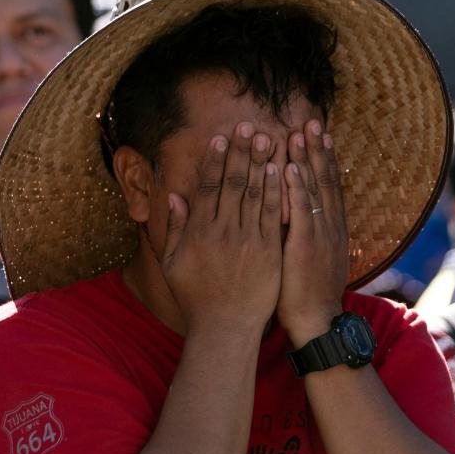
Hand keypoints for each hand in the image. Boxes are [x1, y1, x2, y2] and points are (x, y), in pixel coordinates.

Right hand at [161, 122, 282, 332]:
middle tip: (248, 125)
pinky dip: (276, 191)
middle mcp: (222, 231)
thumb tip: (174, 196)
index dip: (215, 160)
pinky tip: (280, 171)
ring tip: (267, 137)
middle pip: (233, 183)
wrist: (225, 329)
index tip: (221, 137)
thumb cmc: (196, 298)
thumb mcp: (174, 263)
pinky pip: (273, 215)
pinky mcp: (269, 251)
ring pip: (255, 193)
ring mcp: (248, 240)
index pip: (207, 187)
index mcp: (198, 231)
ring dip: (261, 163)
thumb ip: (176, 228)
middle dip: (241, 152)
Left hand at [277, 120, 348, 344]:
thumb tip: (299, 217)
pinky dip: (297, 188)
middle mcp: (329, 226)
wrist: (316, 321)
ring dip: (308, 159)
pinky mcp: (305, 246)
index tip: (319, 135)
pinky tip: (291, 167)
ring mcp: (319, 234)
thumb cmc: (307, 293)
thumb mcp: (313, 259)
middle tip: (312, 121)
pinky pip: (301, 211)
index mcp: (331, 229)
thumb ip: (307, 234)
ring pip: (315, 189)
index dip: (324, 160)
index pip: (328, 186)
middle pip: (325, 180)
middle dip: (318, 150)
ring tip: (301, 132)